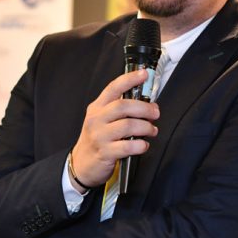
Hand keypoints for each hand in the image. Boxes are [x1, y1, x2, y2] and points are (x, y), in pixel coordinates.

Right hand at [69, 69, 159, 190]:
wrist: (81, 163)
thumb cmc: (97, 139)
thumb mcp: (102, 119)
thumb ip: (119, 110)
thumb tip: (147, 103)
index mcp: (97, 107)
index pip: (113, 88)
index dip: (130, 79)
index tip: (144, 74)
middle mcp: (96, 119)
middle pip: (123, 106)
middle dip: (144, 108)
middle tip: (155, 113)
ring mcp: (99, 136)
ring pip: (128, 126)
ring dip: (145, 127)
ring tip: (152, 130)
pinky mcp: (105, 152)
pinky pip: (127, 147)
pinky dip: (140, 145)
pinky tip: (143, 145)